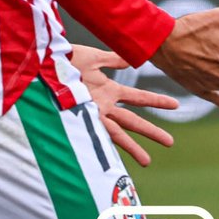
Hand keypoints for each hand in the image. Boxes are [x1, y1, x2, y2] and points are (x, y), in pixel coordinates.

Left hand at [73, 45, 177, 168]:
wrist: (42, 64)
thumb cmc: (65, 59)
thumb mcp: (92, 57)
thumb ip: (112, 59)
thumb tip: (132, 59)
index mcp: (108, 90)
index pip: (138, 98)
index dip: (156, 101)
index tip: (176, 105)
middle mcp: (103, 105)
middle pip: (133, 121)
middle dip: (151, 132)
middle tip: (170, 142)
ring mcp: (92, 114)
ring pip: (117, 134)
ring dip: (132, 147)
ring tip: (147, 162)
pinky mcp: (78, 118)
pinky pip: (95, 134)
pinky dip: (104, 147)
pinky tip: (113, 162)